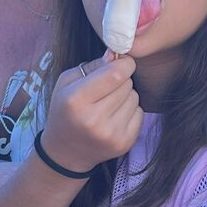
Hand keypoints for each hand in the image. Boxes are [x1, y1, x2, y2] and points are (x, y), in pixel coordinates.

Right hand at [42, 51, 142, 172]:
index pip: (115, 73)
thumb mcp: (67, 83)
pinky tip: (115, 117)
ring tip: (109, 104)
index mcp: (76, 100)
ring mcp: (111, 134)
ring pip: (135, 98)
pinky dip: (131, 111)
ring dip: (126, 96)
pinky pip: (140, 113)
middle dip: (121, 81)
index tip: (122, 63)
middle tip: (107, 89)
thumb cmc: (66, 111)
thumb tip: (115, 55)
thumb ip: (92, 66)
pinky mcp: (124, 143)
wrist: (65, 152)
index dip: (124, 64)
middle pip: (127, 84)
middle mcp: (94, 119)